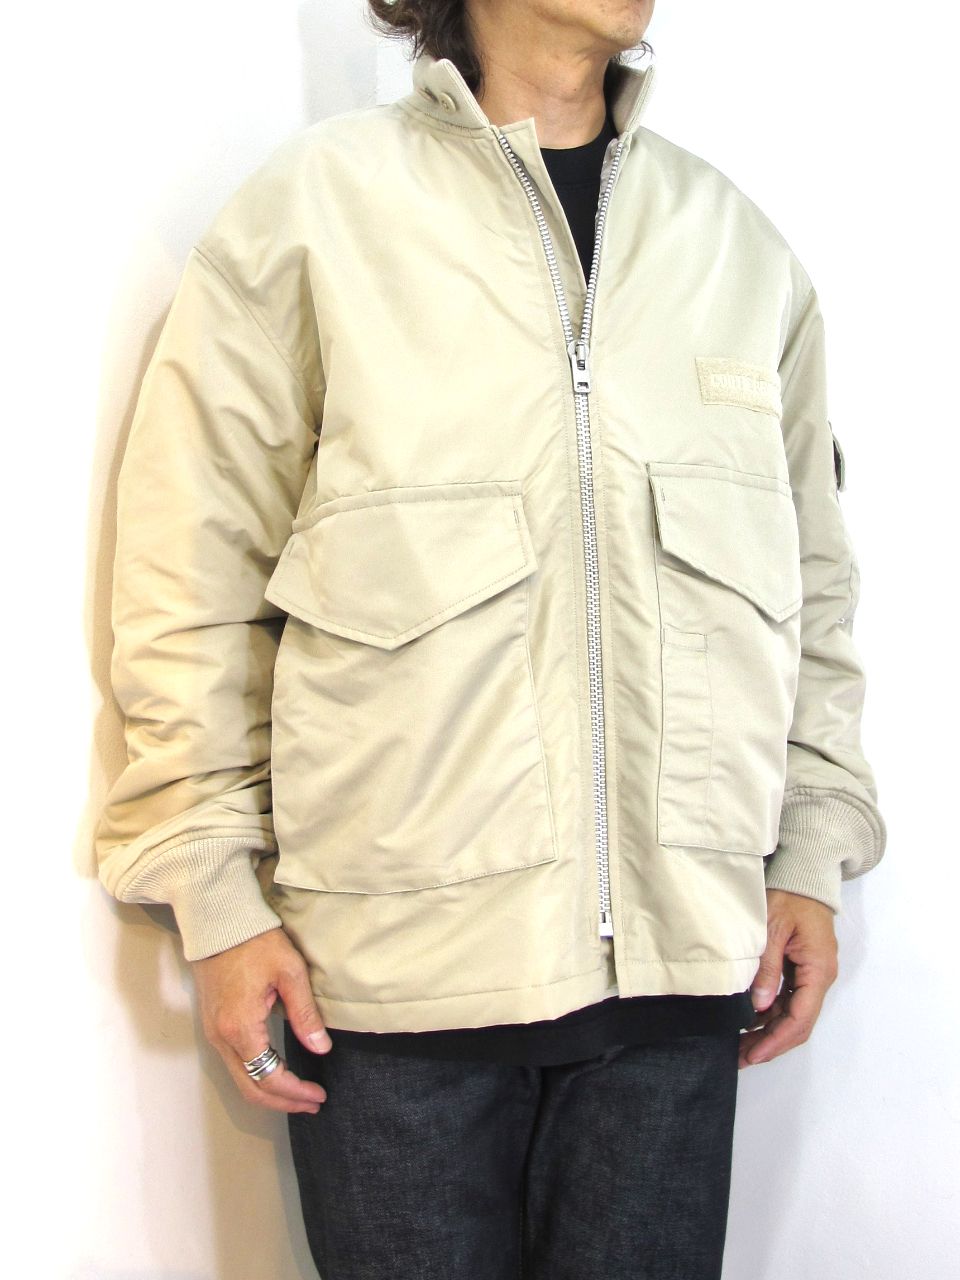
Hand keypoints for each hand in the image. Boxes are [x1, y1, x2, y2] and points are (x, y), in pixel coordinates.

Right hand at [191, 926, 330, 1112]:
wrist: (218, 924)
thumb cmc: (254, 941)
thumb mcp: (290, 972)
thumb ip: (305, 1014)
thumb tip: (321, 1047)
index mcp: (241, 1027)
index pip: (270, 1077)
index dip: (295, 1092)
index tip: (319, 1095)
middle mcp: (221, 1038)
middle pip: (251, 1088)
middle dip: (284, 1102)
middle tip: (312, 1103)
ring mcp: (213, 1034)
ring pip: (240, 1079)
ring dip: (270, 1092)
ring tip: (299, 1095)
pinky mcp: (213, 1026)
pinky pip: (234, 1064)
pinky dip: (256, 1077)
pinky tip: (276, 1072)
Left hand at [738, 888, 838, 1069]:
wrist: (805, 876)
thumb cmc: (791, 896)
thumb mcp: (772, 928)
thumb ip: (767, 967)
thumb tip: (758, 1006)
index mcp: (818, 970)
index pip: (800, 1018)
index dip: (776, 1040)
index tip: (753, 1055)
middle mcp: (820, 978)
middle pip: (797, 1024)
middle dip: (771, 1044)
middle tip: (741, 1058)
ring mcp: (812, 975)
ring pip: (792, 1015)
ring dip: (769, 1032)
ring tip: (740, 1046)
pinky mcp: (802, 970)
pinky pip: (788, 1001)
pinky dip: (770, 1015)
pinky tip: (749, 1022)